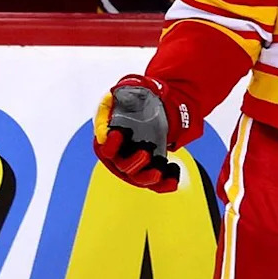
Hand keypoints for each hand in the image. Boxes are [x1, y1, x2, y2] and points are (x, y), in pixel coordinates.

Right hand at [93, 75, 180, 191]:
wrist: (154, 104)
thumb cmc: (132, 100)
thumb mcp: (121, 94)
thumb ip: (110, 106)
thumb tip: (103, 133)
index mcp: (111, 140)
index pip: (106, 149)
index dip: (111, 145)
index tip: (120, 134)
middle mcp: (122, 155)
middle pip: (123, 166)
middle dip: (134, 162)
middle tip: (146, 152)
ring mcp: (137, 162)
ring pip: (139, 178)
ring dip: (148, 177)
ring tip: (159, 171)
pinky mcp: (153, 166)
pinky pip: (157, 182)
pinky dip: (165, 184)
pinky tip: (173, 179)